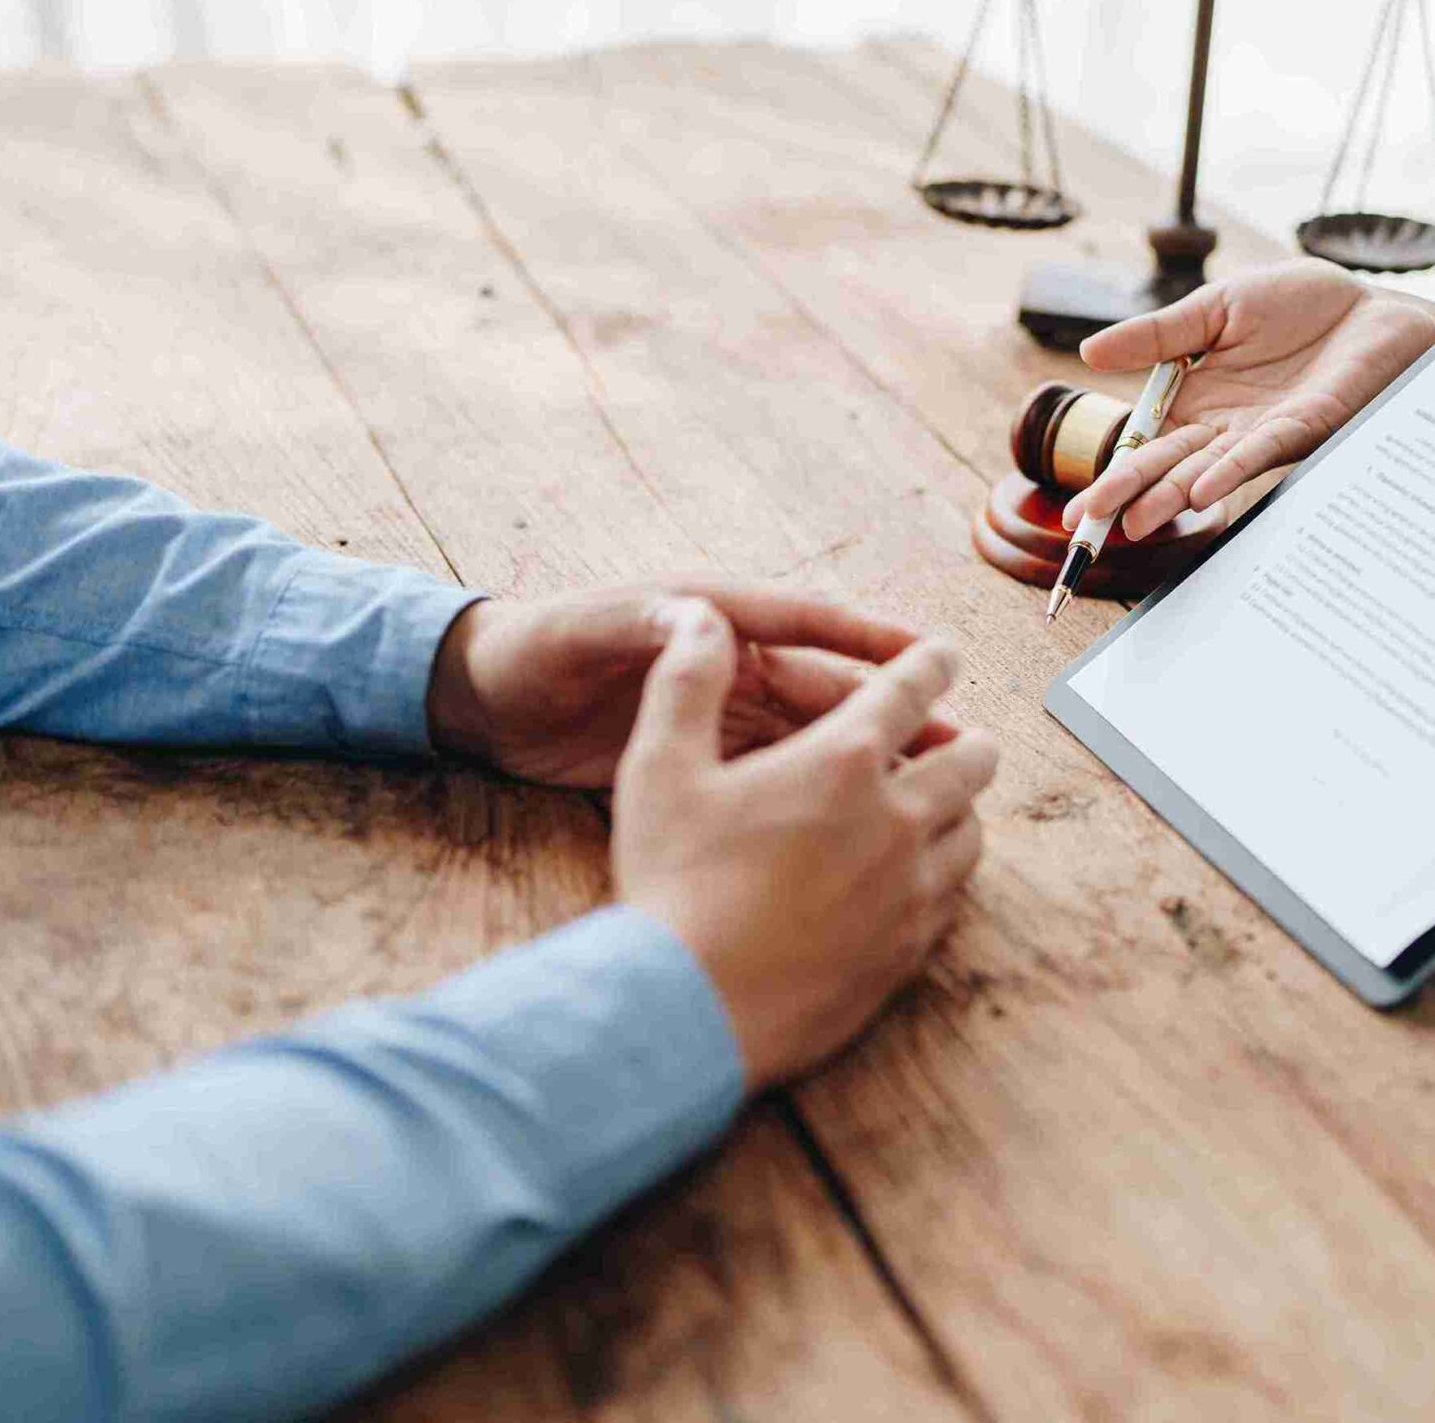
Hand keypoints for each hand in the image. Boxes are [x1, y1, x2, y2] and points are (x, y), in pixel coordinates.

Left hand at [427, 585, 953, 788]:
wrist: (478, 699)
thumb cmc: (526, 654)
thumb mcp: (579, 633)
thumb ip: (640, 624)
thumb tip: (698, 615)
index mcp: (708, 615)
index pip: (805, 620)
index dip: (868, 639)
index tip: (928, 655)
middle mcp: (727, 656)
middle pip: (827, 685)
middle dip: (891, 710)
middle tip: (955, 739)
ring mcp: (722, 706)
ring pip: (815, 732)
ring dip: (870, 755)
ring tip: (930, 784)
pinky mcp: (708, 752)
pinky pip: (780, 768)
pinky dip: (823, 788)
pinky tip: (861, 819)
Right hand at [614, 602, 999, 1086]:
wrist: (689, 1011)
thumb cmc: (669, 885)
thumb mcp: (659, 769)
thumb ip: (686, 683)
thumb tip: (701, 617)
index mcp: (841, 761)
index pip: (911, 689)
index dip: (934, 662)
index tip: (946, 653)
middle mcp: (897, 818)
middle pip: (970, 758)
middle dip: (968, 737)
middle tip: (959, 734)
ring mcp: (912, 889)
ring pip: (973, 831)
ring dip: (961, 808)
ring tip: (941, 805)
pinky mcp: (911, 949)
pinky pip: (955, 897)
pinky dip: (946, 873)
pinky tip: (919, 876)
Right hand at [1062, 261, 1434, 539]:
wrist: (1371, 305)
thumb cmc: (1301, 305)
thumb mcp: (1216, 307)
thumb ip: (1157, 334)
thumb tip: (1087, 352)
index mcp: (1198, 397)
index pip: (1145, 442)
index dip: (1113, 472)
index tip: (1082, 508)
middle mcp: (1225, 425)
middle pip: (1166, 465)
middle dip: (1126, 495)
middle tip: (1088, 527)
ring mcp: (1261, 431)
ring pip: (1204, 470)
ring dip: (1168, 497)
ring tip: (1132, 524)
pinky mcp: (1303, 426)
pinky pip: (1259, 453)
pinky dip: (1228, 472)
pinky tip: (1200, 490)